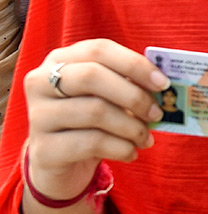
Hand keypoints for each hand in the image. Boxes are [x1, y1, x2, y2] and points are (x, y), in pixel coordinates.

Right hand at [25, 40, 168, 201]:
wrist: (61, 164)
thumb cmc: (91, 120)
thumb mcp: (108, 95)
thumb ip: (130, 82)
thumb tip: (164, 84)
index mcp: (60, 60)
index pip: (99, 49)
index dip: (134, 64)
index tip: (163, 83)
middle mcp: (40, 83)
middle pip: (92, 76)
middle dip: (134, 95)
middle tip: (157, 113)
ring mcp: (38, 116)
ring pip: (94, 112)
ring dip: (132, 126)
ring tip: (146, 137)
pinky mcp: (43, 150)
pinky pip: (91, 143)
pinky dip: (121, 148)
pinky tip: (131, 153)